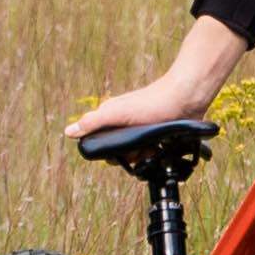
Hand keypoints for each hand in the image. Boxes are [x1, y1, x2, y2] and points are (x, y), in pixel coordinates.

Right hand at [69, 43, 226, 147]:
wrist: (187, 97)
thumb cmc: (152, 101)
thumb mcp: (119, 113)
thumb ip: (93, 122)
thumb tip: (67, 132)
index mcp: (111, 117)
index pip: (98, 143)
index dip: (106, 153)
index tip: (117, 153)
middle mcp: (124, 124)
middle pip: (118, 152)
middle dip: (127, 157)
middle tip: (139, 149)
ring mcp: (141, 131)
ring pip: (135, 154)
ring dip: (143, 157)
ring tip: (153, 148)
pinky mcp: (157, 136)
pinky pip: (151, 153)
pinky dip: (155, 154)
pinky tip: (162, 149)